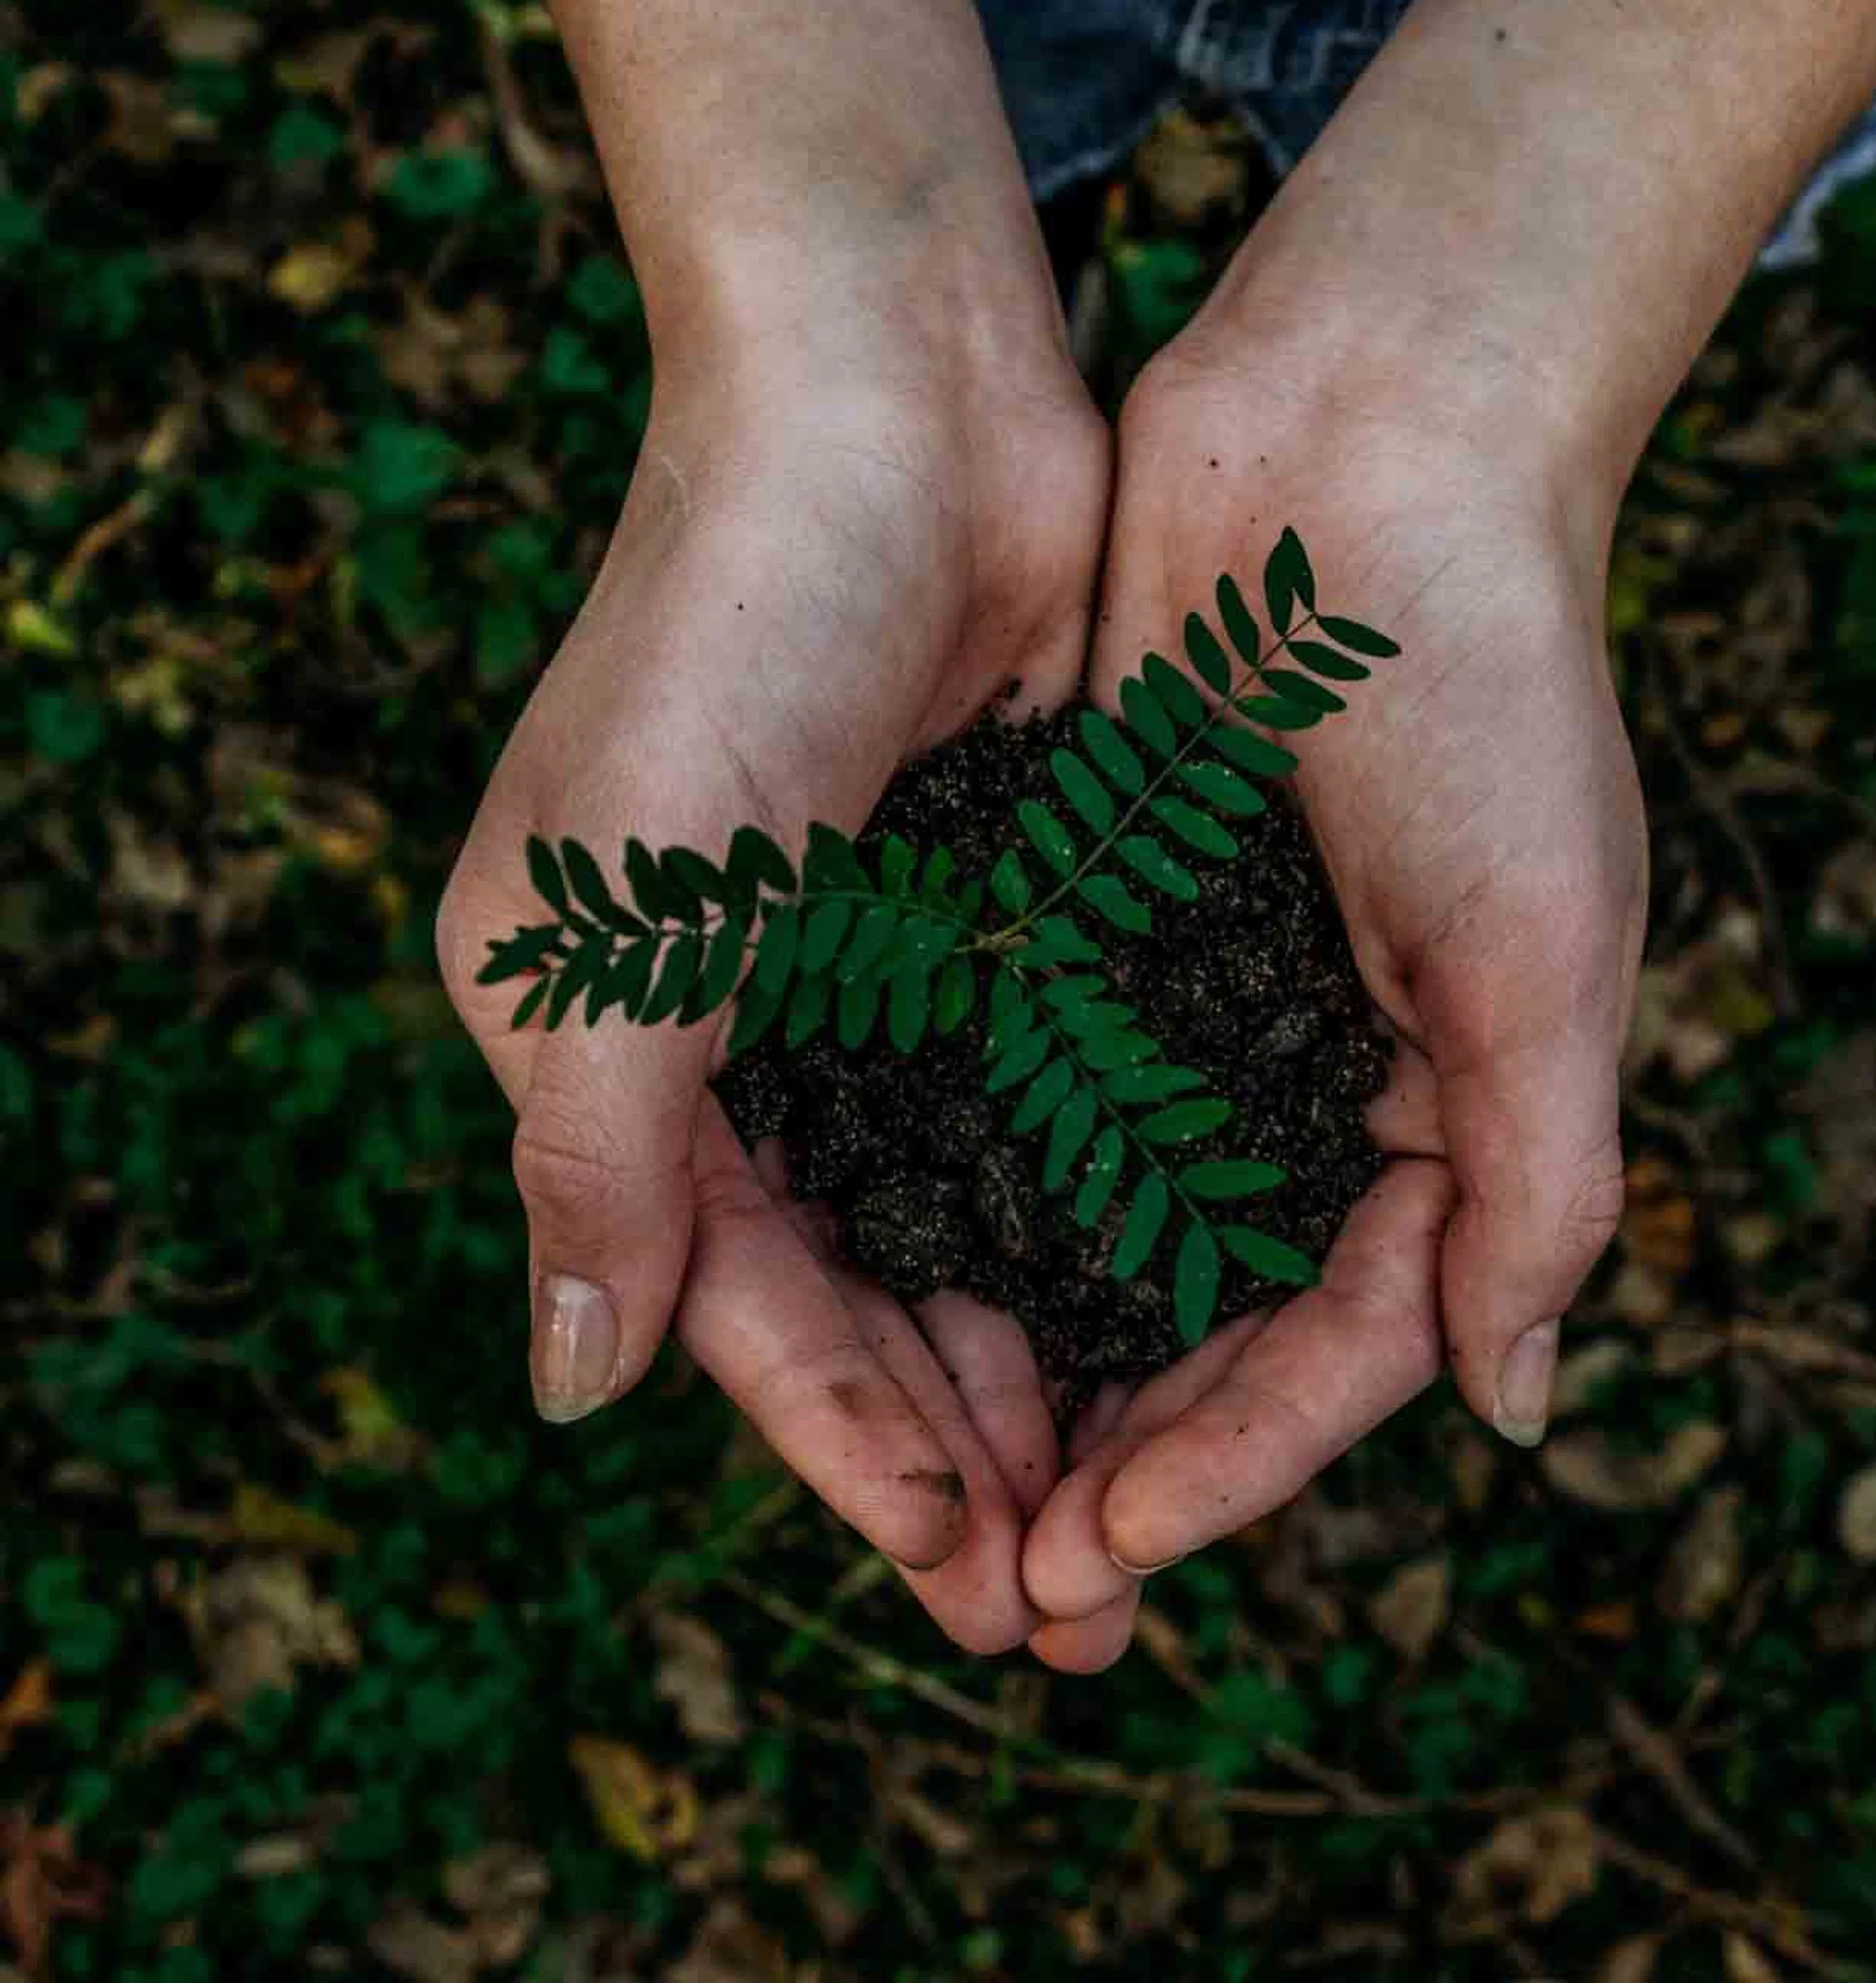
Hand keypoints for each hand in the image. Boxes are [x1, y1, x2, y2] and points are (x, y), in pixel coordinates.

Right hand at [438, 298, 1107, 1654]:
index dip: (845, 1445)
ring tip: (1138, 1503)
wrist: (889, 401)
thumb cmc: (727, 632)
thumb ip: (593, 1158)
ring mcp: (888, 974)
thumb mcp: (614, 914)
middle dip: (960, 1444)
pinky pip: (1054, 1107)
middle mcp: (753, 1029)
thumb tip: (569, 1389)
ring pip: (968, 1222)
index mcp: (623, 1045)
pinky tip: (1177, 1314)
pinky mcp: (1006, 913)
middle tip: (1073, 1603)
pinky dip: (1101, 1215)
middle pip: (863, 1290)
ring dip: (1042, 1360)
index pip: (739, 1301)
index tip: (963, 1569)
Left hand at [1020, 307, 1646, 1669]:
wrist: (1362, 445)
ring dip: (1029, 1358)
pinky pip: (1021, 1088)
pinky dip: (970, 1189)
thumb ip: (1542, 1183)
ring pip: (1098, 1230)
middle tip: (1009, 1587)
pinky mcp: (1086, 918)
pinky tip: (889, 1280)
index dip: (1237, 1461)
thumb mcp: (1548, 946)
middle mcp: (1307, 1075)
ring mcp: (1188, 1001)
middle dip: (1118, 1452)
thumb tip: (1512, 1410)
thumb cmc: (1485, 686)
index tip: (1112, 1547)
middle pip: (1207, 1318)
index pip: (1341, 1341)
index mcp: (1441, 1106)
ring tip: (936, 1487)